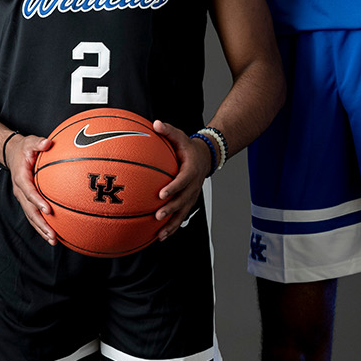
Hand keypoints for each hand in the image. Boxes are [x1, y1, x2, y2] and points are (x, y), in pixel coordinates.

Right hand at [7, 133, 56, 244]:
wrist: (11, 154)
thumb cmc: (23, 148)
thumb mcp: (29, 142)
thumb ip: (38, 142)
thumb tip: (47, 142)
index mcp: (21, 178)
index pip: (29, 192)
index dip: (37, 201)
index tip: (48, 210)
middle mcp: (20, 191)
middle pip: (29, 211)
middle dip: (40, 225)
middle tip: (52, 235)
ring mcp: (23, 198)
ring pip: (31, 217)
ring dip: (41, 230)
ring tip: (53, 240)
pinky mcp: (27, 201)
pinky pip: (34, 215)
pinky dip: (42, 225)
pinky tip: (53, 234)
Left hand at [152, 120, 212, 240]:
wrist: (205, 158)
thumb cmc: (188, 147)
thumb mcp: (180, 136)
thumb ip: (168, 130)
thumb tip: (155, 123)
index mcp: (190, 171)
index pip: (182, 181)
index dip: (173, 188)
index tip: (161, 194)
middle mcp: (192, 186)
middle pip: (183, 200)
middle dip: (171, 209)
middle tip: (158, 215)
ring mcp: (191, 196)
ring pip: (183, 213)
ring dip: (172, 224)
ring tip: (160, 235)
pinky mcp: (188, 203)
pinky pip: (181, 217)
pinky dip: (172, 227)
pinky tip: (160, 237)